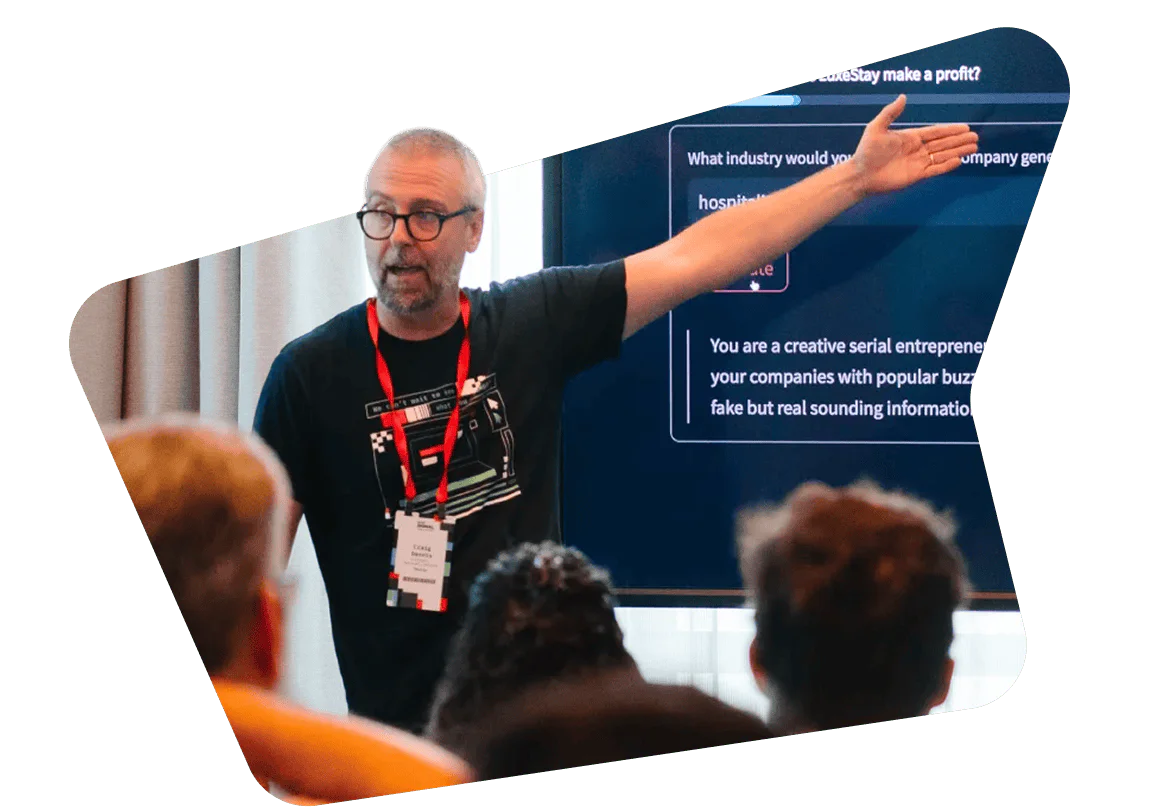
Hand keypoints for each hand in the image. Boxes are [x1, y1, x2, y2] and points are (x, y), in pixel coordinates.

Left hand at [850, 94, 979, 195]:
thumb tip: (903, 96)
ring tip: (974, 147)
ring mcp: (917, 163)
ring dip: (958, 151)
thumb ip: (890, 113)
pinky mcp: (915, 176)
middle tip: (975, 136)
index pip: (935, 132)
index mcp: (910, 137)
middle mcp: (916, 149)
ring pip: (942, 155)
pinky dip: (947, 166)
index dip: (950, 129)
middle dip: (959, 140)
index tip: (965, 126)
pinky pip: (935, 170)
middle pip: (943, 143)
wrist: (860, 175)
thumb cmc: (866, 151)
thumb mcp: (876, 128)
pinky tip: (959, 160)